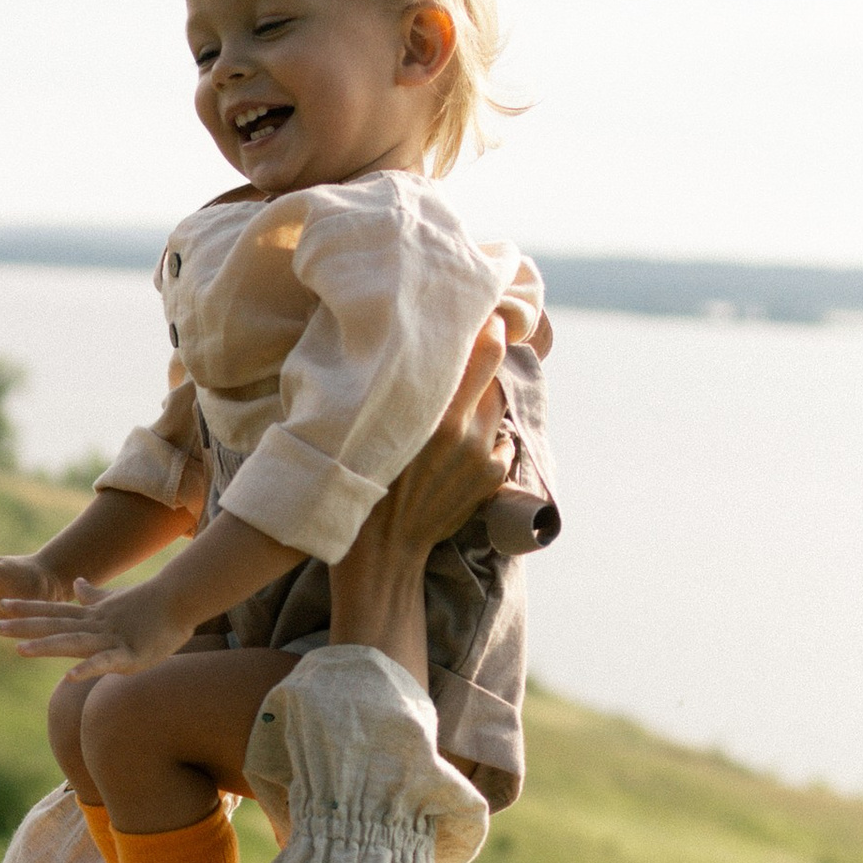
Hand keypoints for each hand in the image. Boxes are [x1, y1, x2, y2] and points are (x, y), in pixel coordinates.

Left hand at [0, 575, 194, 678]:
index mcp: (92, 617)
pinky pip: (105, 663)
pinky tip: (69, 676)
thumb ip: (94, 596)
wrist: (182, 601)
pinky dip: (88, 668)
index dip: (29, 608)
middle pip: (55, 625)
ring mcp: (111, 640)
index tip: (3, 605)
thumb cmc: (152, 604)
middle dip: (26, 625)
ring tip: (20, 649)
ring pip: (73, 643)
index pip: (55, 611)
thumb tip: (78, 583)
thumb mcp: (116, 601)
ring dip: (46, 645)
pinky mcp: (130, 656)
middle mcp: (96, 626)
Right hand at [324, 320, 516, 686]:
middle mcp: (466, 431)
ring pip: (496, 405)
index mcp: (432, 413)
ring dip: (482, 399)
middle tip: (464, 348)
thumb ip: (399, 387)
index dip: (485, 325)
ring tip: (455, 405)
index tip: (480, 309)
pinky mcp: (492, 477)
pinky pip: (501, 438)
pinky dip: (489, 434)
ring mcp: (484, 456)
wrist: (382, 553)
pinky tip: (463, 440)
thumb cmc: (360, 480)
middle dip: (480, 361)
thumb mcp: (369, 427)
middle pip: (492, 372)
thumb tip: (412, 345)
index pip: (481, 349)